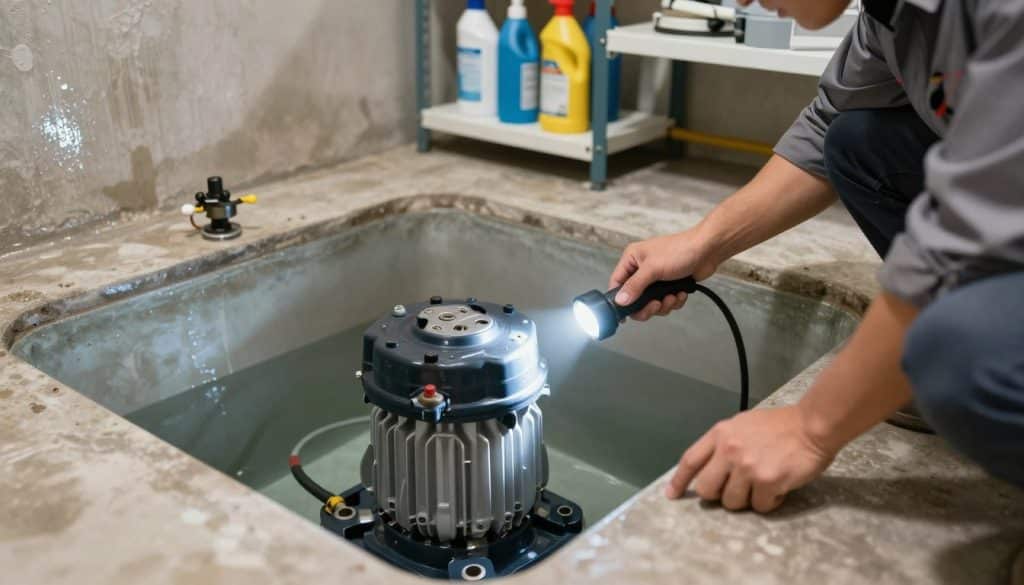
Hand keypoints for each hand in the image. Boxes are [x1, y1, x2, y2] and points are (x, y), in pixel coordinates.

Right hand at [609, 229, 719, 320]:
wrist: (708, 250)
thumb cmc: (680, 250)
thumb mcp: (652, 269)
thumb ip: (635, 286)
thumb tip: (620, 301)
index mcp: (632, 260)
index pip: (617, 283)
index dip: (618, 299)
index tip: (623, 314)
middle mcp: (642, 269)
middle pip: (634, 299)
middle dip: (647, 306)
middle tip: (656, 306)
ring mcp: (656, 279)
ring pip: (650, 303)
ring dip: (663, 305)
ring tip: (672, 296)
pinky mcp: (669, 285)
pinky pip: (665, 302)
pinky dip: (674, 301)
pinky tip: (681, 293)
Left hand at [664, 406, 835, 512]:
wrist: (813, 425)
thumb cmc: (779, 425)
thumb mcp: (742, 425)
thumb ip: (724, 444)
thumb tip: (709, 468)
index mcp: (720, 434)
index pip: (690, 460)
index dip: (679, 481)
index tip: (671, 495)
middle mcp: (729, 451)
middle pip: (707, 489)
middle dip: (718, 495)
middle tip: (735, 490)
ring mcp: (747, 467)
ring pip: (732, 502)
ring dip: (747, 499)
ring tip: (762, 483)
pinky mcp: (768, 482)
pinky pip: (760, 506)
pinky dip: (770, 501)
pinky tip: (779, 486)